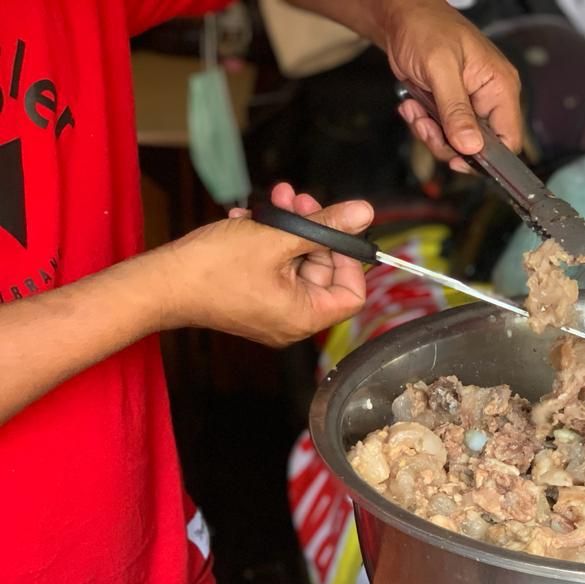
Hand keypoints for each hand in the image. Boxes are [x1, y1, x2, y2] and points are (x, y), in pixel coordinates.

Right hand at [155, 183, 371, 346]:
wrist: (160, 282)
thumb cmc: (212, 268)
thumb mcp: (277, 237)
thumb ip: (324, 226)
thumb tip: (362, 213)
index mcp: (304, 316)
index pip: (352, 293)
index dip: (350, 258)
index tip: (335, 229)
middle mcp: (292, 321)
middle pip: (323, 272)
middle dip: (313, 230)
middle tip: (299, 200)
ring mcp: (271, 310)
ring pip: (296, 263)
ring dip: (289, 228)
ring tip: (276, 200)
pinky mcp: (253, 298)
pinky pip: (274, 268)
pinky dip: (268, 241)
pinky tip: (251, 218)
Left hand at [384, 0, 521, 172]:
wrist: (403, 16)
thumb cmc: (427, 27)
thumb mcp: (441, 68)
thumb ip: (456, 109)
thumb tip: (471, 145)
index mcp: (500, 87)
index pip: (509, 139)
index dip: (486, 157)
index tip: (458, 158)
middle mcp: (489, 99)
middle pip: (478, 147)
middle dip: (446, 142)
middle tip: (425, 124)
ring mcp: (470, 105)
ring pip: (457, 143)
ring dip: (430, 133)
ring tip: (416, 110)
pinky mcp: (451, 108)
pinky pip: (442, 132)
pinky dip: (423, 125)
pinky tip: (413, 106)